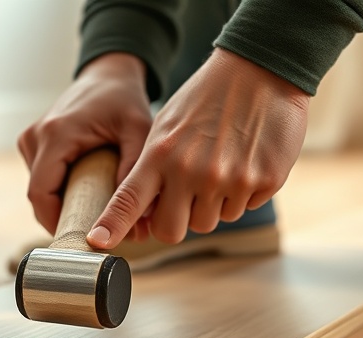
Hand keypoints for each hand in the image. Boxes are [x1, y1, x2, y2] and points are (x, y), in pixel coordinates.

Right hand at [18, 53, 152, 234]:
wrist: (108, 73)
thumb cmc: (123, 100)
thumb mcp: (137, 131)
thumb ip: (133, 171)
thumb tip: (137, 218)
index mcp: (56, 135)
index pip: (41, 194)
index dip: (56, 223)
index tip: (82, 239)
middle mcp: (36, 137)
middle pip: (39, 196)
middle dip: (65, 217)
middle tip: (98, 232)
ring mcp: (31, 139)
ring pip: (39, 189)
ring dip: (63, 205)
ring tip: (96, 214)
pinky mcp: (33, 143)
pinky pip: (42, 179)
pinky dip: (61, 192)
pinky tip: (86, 196)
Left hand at [86, 49, 310, 248]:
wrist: (262, 69)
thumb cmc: (208, 98)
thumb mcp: (167, 126)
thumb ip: (152, 168)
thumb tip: (144, 211)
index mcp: (161, 155)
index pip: (128, 200)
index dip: (112, 225)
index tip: (98, 242)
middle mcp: (193, 172)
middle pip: (171, 231)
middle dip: (175, 221)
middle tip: (185, 197)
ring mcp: (230, 180)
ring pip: (210, 222)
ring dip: (212, 205)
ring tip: (221, 164)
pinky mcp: (264, 181)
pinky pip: (245, 208)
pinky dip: (243, 192)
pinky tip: (245, 159)